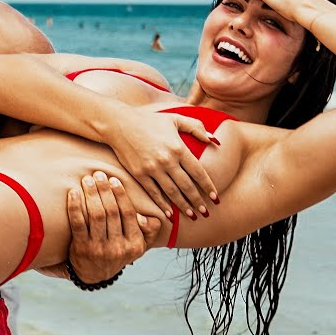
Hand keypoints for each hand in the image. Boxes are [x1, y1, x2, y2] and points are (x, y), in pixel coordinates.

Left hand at [65, 171, 160, 283]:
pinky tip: (73, 193)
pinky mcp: (81, 249)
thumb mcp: (139, 244)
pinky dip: (75, 207)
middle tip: (98, 174)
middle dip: (105, 190)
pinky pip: (78, 224)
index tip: (114, 179)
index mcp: (134, 245)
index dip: (121, 195)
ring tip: (87, 180)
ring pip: (96, 216)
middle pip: (111, 212)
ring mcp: (99, 249)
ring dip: (91, 194)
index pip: (128, 214)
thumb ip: (150, 229)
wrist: (95, 274)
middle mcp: (118, 248)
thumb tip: (143, 217)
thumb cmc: (119, 250)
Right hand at [105, 105, 218, 219]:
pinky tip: (170, 213)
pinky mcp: (139, 174)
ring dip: (184, 206)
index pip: (198, 172)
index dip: (208, 187)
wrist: (119, 124)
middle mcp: (167, 160)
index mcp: (178, 148)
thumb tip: (214, 140)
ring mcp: (152, 169)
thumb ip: (196, 127)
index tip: (216, 198)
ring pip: (172, 192)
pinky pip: (154, 193)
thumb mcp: (175, 119)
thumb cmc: (149, 120)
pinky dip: (163, 205)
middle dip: (198, 201)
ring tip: (192, 215)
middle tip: (205, 212)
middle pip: (187, 186)